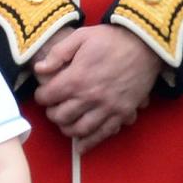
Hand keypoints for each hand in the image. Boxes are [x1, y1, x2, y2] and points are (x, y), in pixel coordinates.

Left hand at [33, 25, 161, 152]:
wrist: (144, 46)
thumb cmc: (110, 39)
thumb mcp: (80, 37)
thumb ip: (57, 53)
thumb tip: (38, 69)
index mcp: (77, 78)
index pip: (49, 97)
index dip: (41, 96)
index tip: (42, 94)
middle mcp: (90, 97)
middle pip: (61, 116)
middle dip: (52, 114)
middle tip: (52, 109)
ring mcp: (107, 108)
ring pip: (80, 129)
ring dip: (68, 129)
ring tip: (64, 123)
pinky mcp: (122, 114)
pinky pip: (104, 134)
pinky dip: (90, 143)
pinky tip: (81, 146)